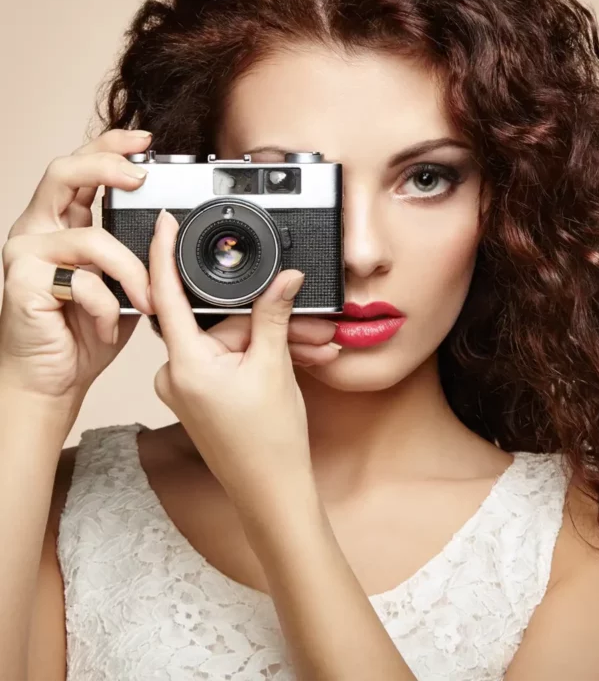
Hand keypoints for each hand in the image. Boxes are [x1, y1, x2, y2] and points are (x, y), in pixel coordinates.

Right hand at [0, 129, 154, 429]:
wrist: (53, 379)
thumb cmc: (83, 331)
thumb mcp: (121, 283)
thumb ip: (134, 252)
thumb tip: (170, 229)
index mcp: (61, 222)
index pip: (81, 169)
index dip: (110, 147)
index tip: (146, 142)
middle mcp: (38, 229)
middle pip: (64, 173)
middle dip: (107, 166)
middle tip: (141, 177)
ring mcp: (24, 253)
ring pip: (90, 239)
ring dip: (131, 272)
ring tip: (147, 301)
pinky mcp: (21, 282)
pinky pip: (82, 281)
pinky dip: (106, 306)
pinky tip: (108, 325)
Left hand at [149, 208, 338, 504]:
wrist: (273, 494)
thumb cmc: (268, 444)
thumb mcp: (274, 367)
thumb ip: (273, 315)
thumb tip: (283, 278)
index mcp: (185, 364)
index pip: (166, 294)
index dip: (166, 253)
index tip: (167, 223)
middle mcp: (178, 374)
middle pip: (217, 320)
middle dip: (262, 315)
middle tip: (304, 317)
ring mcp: (189, 386)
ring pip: (230, 341)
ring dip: (270, 340)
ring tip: (313, 346)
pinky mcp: (203, 394)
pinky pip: (229, 359)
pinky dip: (260, 356)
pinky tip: (297, 357)